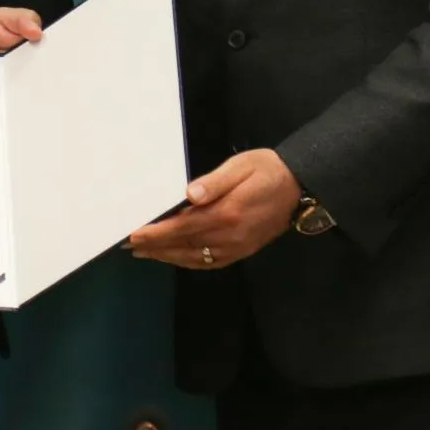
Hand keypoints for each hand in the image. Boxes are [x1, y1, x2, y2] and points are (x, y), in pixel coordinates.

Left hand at [128, 150, 302, 269]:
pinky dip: (189, 261)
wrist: (300, 186)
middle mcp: (230, 237)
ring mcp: (237, 247)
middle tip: (129, 246)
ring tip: (147, 253)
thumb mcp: (240, 167)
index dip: (156, 233)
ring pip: (195, 258)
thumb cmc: (267, 170)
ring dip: (168, 256)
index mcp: (227, 214)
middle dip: (156, 247)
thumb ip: (214, 182)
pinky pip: (210, 262)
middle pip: (184, 246)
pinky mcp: (243, 251)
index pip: (182, 228)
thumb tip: (189, 195)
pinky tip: (177, 257)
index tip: (134, 235)